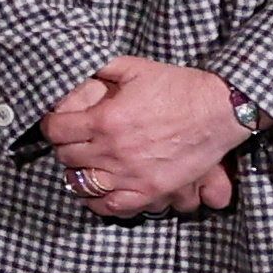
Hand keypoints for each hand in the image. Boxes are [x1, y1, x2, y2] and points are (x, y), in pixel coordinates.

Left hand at [42, 55, 247, 212]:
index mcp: (105, 120)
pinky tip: (97, 189)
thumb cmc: (178, 87)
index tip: (57, 123)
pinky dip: (99, 200)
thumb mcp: (134, 67)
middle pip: (67, 156)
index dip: (52, 125)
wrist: (219, 109)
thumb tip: (75, 67)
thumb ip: (100, 68)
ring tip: (84, 162)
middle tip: (73, 140)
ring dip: (78, 171)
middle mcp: (114, 151)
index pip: (56, 130)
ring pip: (83, 182)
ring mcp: (132, 175)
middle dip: (65, 146)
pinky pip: (112, 205)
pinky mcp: (151, 190)